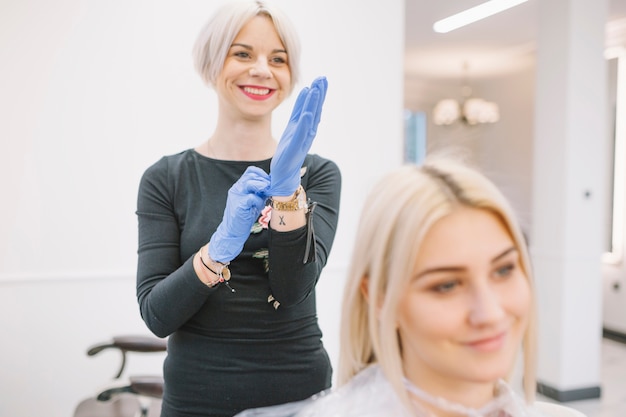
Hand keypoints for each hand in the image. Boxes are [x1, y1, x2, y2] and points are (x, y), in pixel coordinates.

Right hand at [209, 166, 269, 262]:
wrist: (233, 230)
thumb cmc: (245, 215)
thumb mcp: (255, 201)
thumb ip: (261, 192)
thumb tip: (273, 185)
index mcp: (240, 186)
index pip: (251, 171)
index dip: (262, 174)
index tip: (270, 181)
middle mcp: (237, 188)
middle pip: (251, 175)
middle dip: (264, 180)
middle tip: (272, 187)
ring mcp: (236, 196)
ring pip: (250, 183)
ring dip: (262, 187)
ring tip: (267, 192)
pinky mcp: (238, 205)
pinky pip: (250, 197)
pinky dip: (258, 200)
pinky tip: (260, 204)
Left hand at [269, 76, 327, 195]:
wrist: (284, 173)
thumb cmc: (288, 150)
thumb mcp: (293, 126)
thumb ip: (300, 110)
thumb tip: (307, 91)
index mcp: (306, 125)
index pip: (313, 106)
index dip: (317, 93)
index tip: (321, 79)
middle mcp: (307, 131)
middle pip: (315, 110)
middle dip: (318, 95)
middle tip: (323, 79)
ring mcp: (302, 139)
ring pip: (309, 119)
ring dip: (313, 105)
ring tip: (315, 90)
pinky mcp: (295, 147)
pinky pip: (301, 134)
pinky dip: (305, 124)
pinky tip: (307, 114)